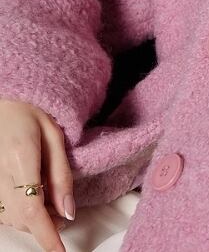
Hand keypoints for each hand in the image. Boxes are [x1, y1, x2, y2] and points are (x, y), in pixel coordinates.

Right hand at [0, 98, 74, 251]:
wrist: (5, 104)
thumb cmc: (33, 115)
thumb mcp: (56, 137)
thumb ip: (62, 175)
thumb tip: (68, 213)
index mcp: (20, 156)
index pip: (31, 208)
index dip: (46, 235)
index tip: (59, 251)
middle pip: (21, 218)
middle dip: (45, 224)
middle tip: (62, 211)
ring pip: (10, 219)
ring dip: (31, 219)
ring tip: (46, 197)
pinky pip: (0, 212)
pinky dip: (17, 213)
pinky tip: (29, 196)